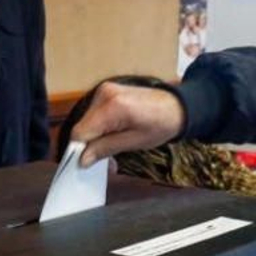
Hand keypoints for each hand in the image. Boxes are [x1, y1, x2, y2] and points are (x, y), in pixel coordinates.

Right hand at [70, 82, 185, 165]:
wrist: (176, 107)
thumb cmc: (160, 124)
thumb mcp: (133, 142)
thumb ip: (105, 148)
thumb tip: (83, 159)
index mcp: (112, 106)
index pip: (81, 132)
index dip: (80, 150)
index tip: (85, 164)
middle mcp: (104, 94)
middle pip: (82, 126)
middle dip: (89, 145)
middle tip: (104, 160)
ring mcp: (104, 90)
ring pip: (87, 121)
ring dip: (94, 136)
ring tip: (111, 146)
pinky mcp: (106, 92)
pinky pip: (94, 114)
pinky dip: (99, 127)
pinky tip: (112, 135)